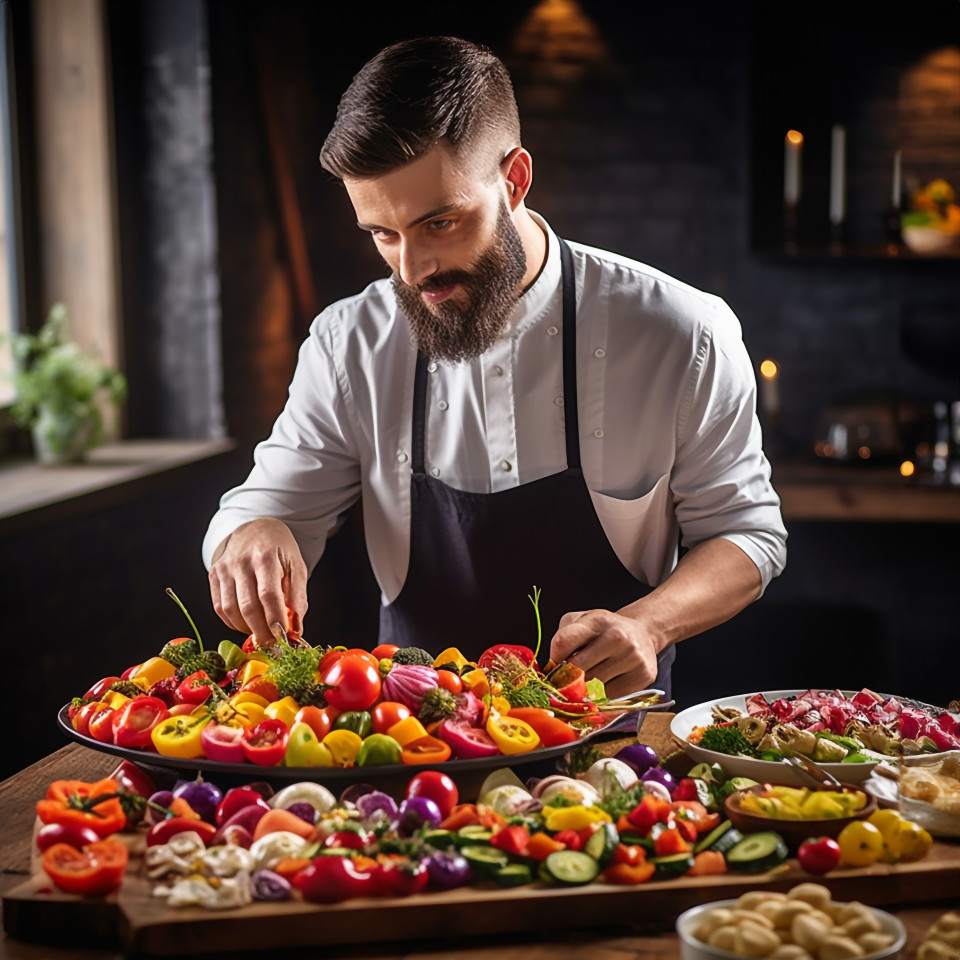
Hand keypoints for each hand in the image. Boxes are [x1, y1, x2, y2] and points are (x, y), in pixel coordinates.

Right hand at [208, 518, 307, 645]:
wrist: (253, 529)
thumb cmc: (278, 550)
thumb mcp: (296, 565)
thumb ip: (298, 596)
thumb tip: (296, 628)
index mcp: (265, 556)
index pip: (268, 594)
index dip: (275, 619)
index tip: (284, 637)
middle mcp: (241, 562)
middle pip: (248, 606)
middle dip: (261, 631)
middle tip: (273, 645)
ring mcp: (224, 568)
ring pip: (230, 610)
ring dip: (246, 629)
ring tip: (262, 634)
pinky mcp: (213, 575)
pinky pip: (220, 607)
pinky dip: (233, 622)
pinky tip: (246, 624)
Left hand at [549, 608, 660, 699]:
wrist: (642, 633)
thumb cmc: (604, 630)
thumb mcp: (581, 622)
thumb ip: (563, 639)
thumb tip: (552, 669)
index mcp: (597, 620)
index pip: (563, 642)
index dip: (554, 659)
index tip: (554, 665)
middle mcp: (617, 637)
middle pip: (577, 669)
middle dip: (567, 678)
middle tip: (565, 680)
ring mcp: (632, 657)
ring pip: (593, 686)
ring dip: (584, 689)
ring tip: (587, 680)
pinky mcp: (643, 676)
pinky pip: (610, 696)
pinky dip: (602, 696)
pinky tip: (603, 684)